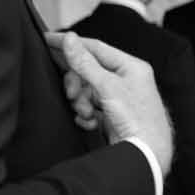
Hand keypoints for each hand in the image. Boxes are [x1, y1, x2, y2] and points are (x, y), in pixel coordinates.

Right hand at [52, 33, 174, 174]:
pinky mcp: (113, 117)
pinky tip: (90, 123)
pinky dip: (86, 115)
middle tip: (72, 94)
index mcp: (131, 67)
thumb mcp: (108, 87)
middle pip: (88, 71)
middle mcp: (127, 80)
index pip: (95, 47)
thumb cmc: (137, 120)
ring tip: (86, 113)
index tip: (48, 40)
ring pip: (87, 91)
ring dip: (81, 102)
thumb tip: (70, 39)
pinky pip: (90, 108)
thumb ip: (85, 63)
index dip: (71, 44)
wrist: (147, 155)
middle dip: (77, 84)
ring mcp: (120, 99)